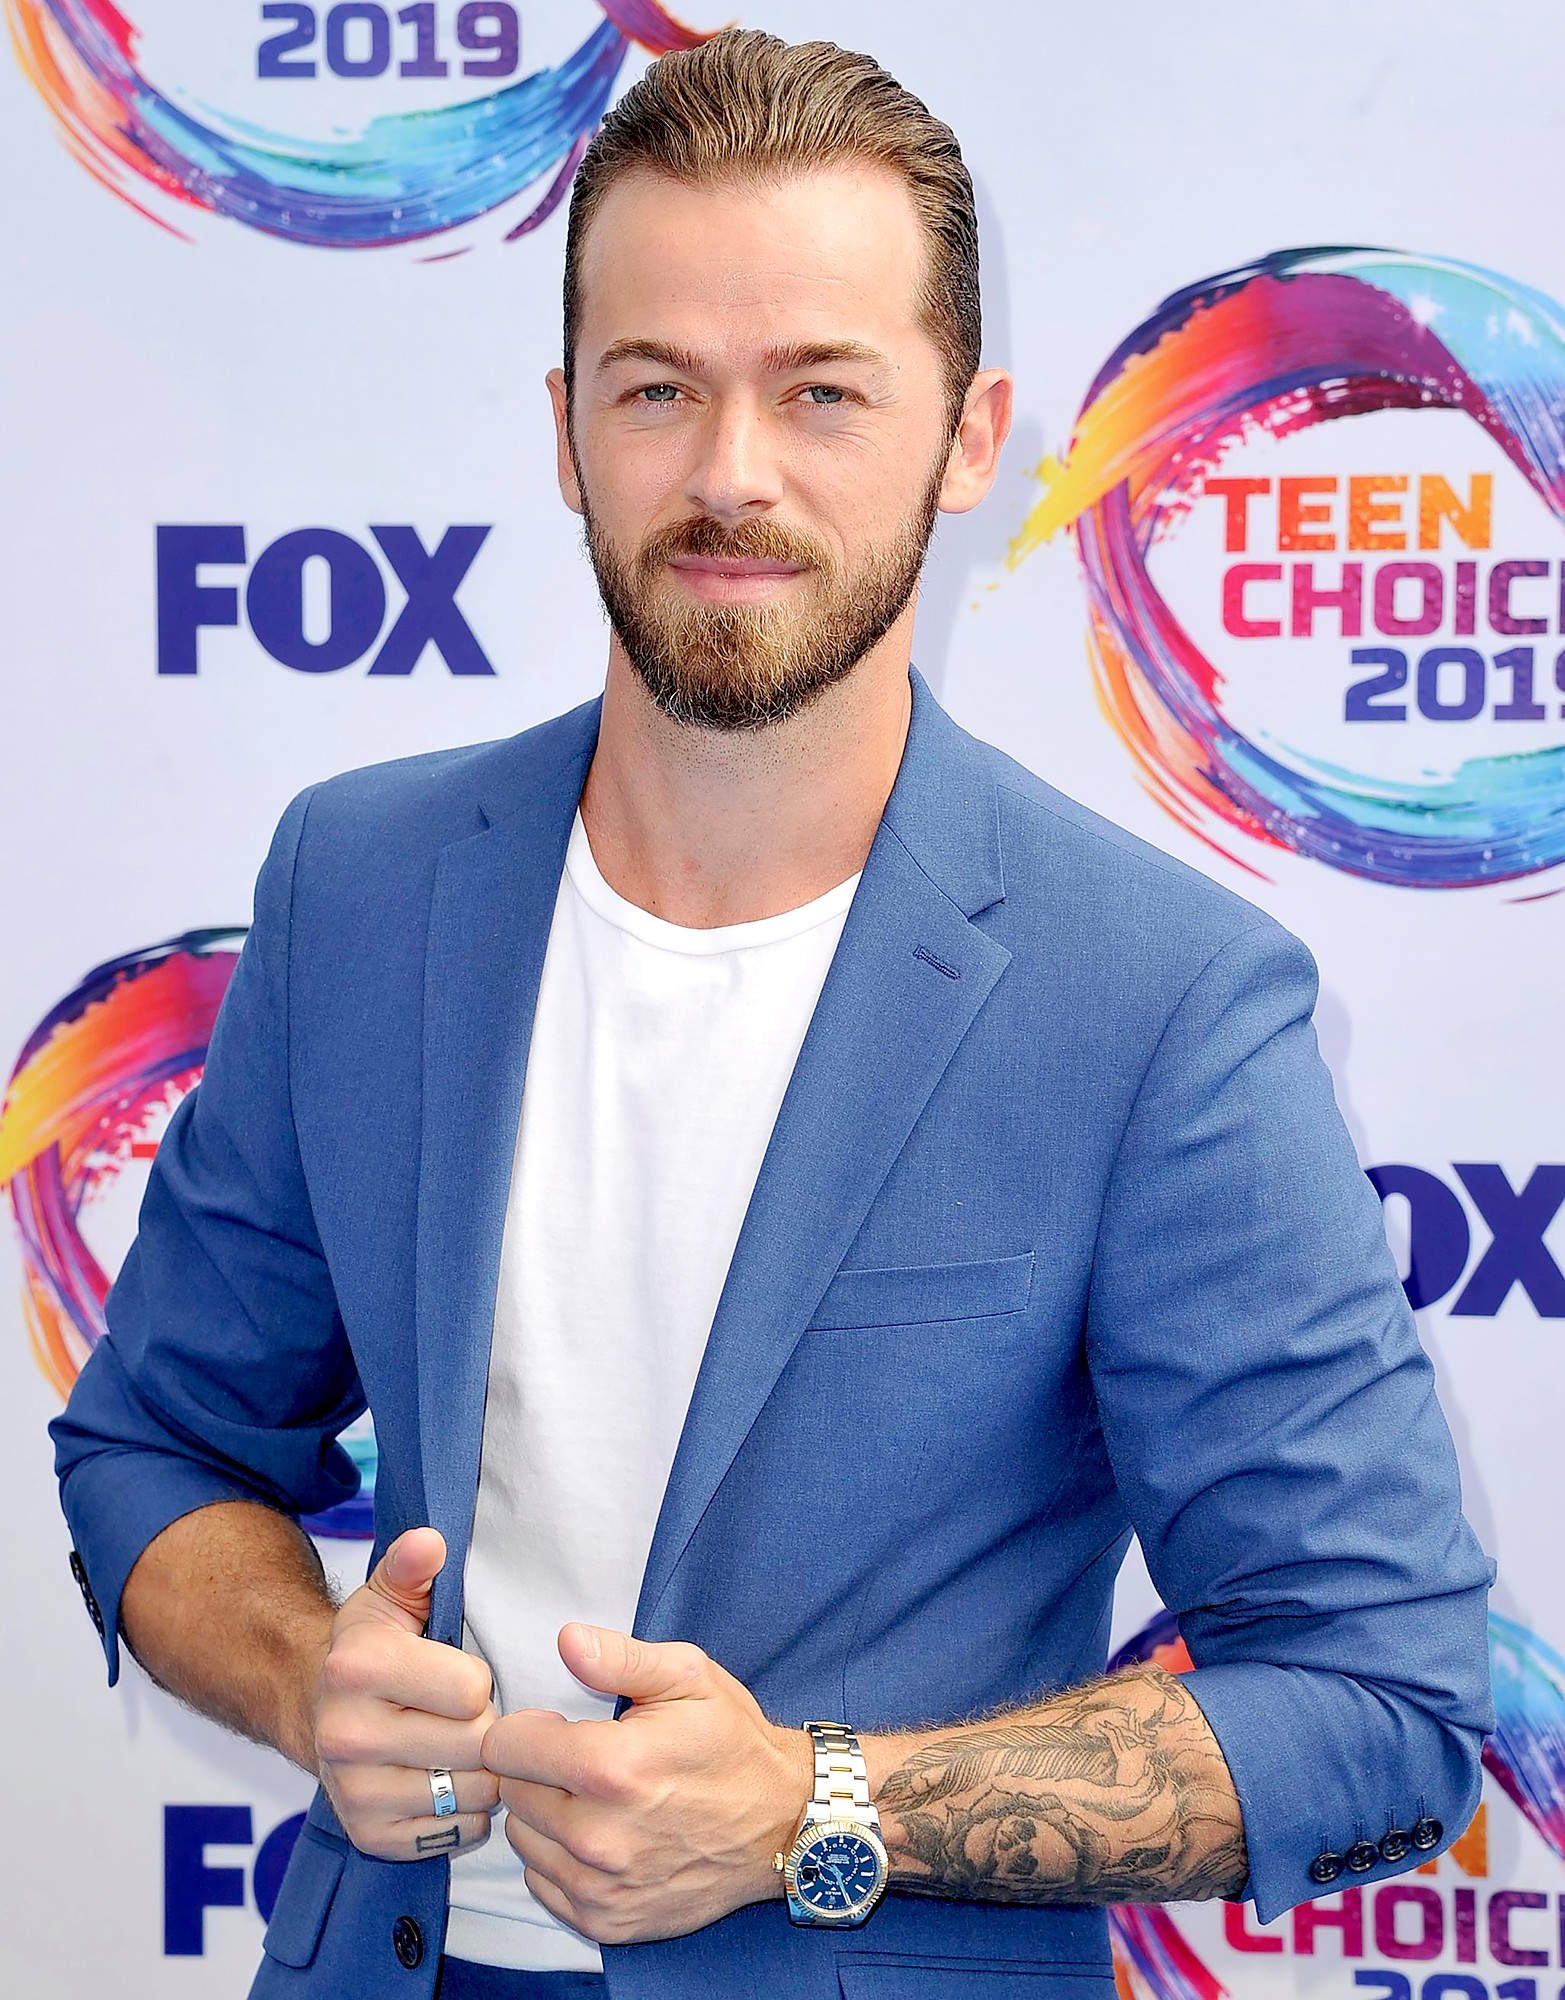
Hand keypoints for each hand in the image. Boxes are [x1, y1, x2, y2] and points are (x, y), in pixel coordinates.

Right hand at [314, 1528, 499, 1861]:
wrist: (318, 1711)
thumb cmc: (372, 1649)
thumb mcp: (388, 1598)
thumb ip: (412, 1567)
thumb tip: (430, 1541)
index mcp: (357, 1668)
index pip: (471, 1690)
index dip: (477, 1680)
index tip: (457, 1675)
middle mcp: (346, 1735)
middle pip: (477, 1744)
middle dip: (485, 1727)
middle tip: (464, 1716)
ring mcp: (355, 1794)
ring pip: (475, 1793)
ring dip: (483, 1772)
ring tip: (458, 1748)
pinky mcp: (368, 1837)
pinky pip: (459, 1834)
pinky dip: (466, 1813)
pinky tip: (444, 1781)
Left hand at [482, 1626, 812, 1944]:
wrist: (782, 1823)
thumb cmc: (732, 1744)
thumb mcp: (688, 1677)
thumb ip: (620, 1657)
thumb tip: (568, 1641)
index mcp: (612, 1767)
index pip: (505, 1748)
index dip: (526, 1728)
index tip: (556, 1726)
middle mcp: (598, 1836)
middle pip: (512, 1792)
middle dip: (538, 1769)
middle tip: (582, 1761)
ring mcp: (601, 1886)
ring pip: (524, 1840)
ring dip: (546, 1816)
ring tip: (593, 1800)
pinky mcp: (606, 1922)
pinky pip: (543, 1883)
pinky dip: (561, 1860)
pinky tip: (601, 1838)